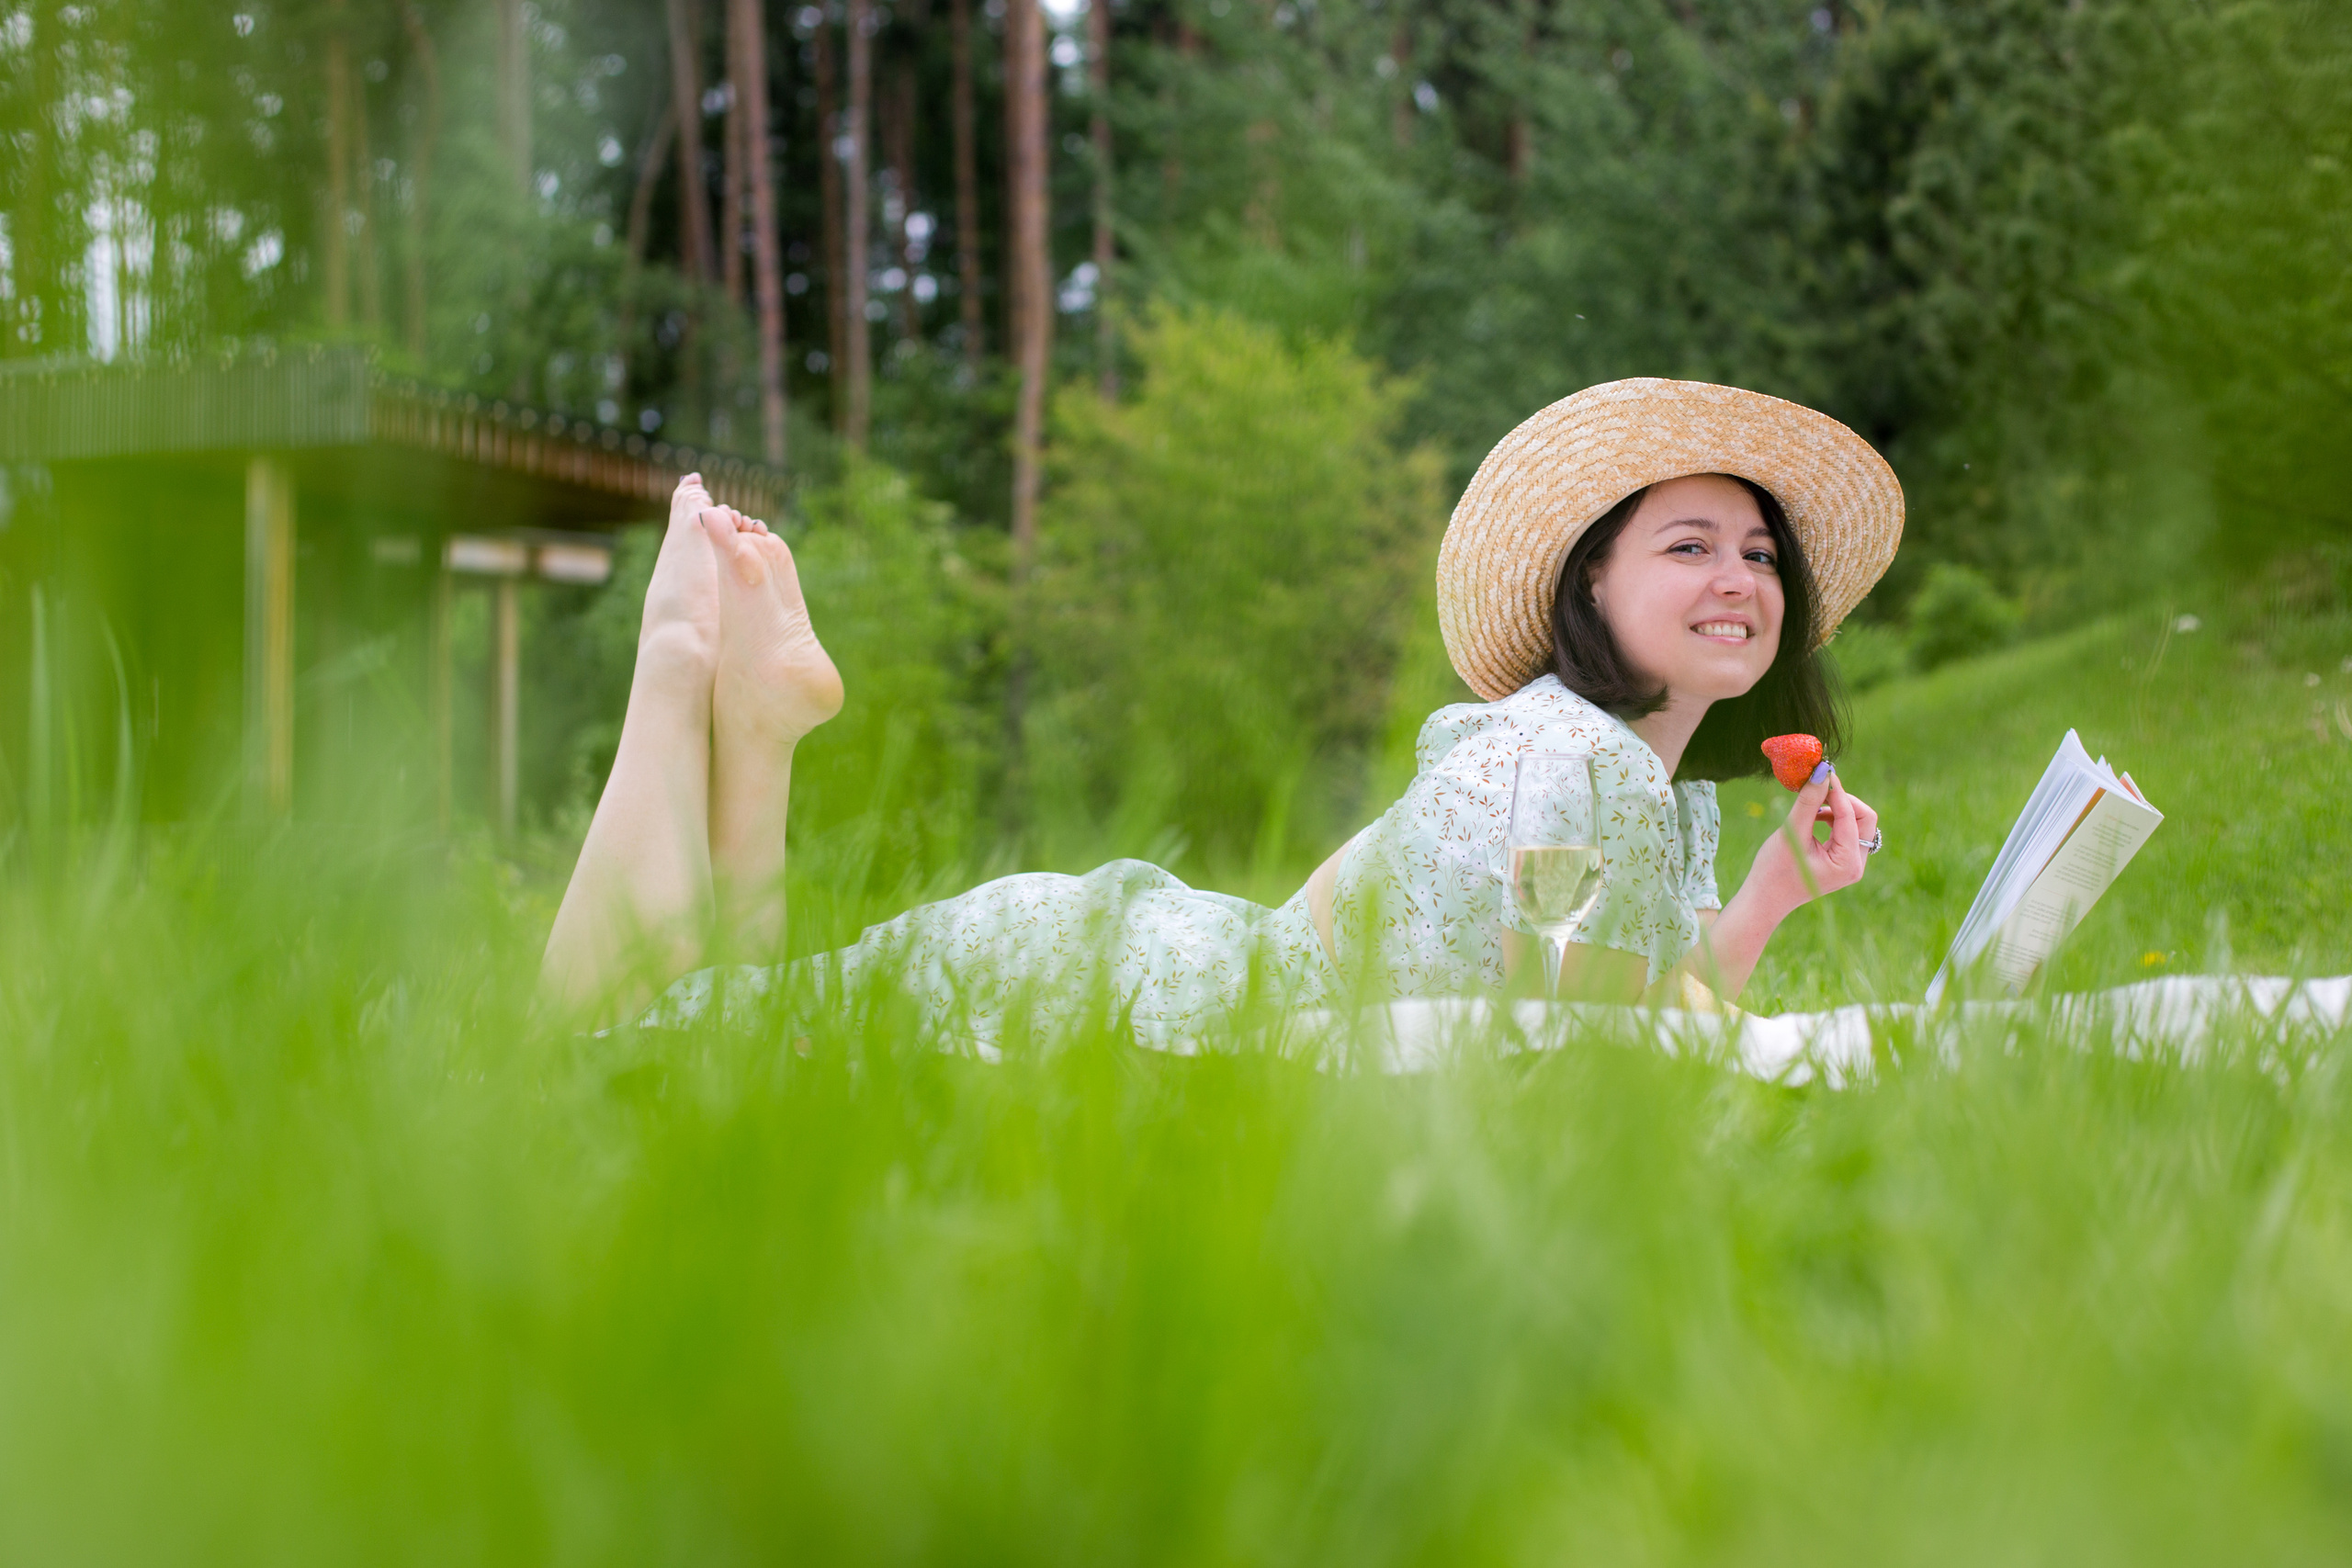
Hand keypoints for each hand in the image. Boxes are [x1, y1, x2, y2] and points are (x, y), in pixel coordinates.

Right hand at [1739, 763, 1879, 919]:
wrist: (1764, 899)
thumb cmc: (1773, 870)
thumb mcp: (1792, 833)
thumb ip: (1809, 802)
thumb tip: (1822, 771)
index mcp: (1848, 863)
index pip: (1851, 816)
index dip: (1836, 791)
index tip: (1821, 771)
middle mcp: (1856, 865)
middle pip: (1865, 818)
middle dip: (1843, 800)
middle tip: (1819, 789)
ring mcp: (1852, 865)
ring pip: (1858, 823)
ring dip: (1838, 809)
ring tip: (1812, 805)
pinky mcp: (1843, 861)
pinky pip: (1848, 831)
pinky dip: (1834, 819)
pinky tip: (1814, 817)